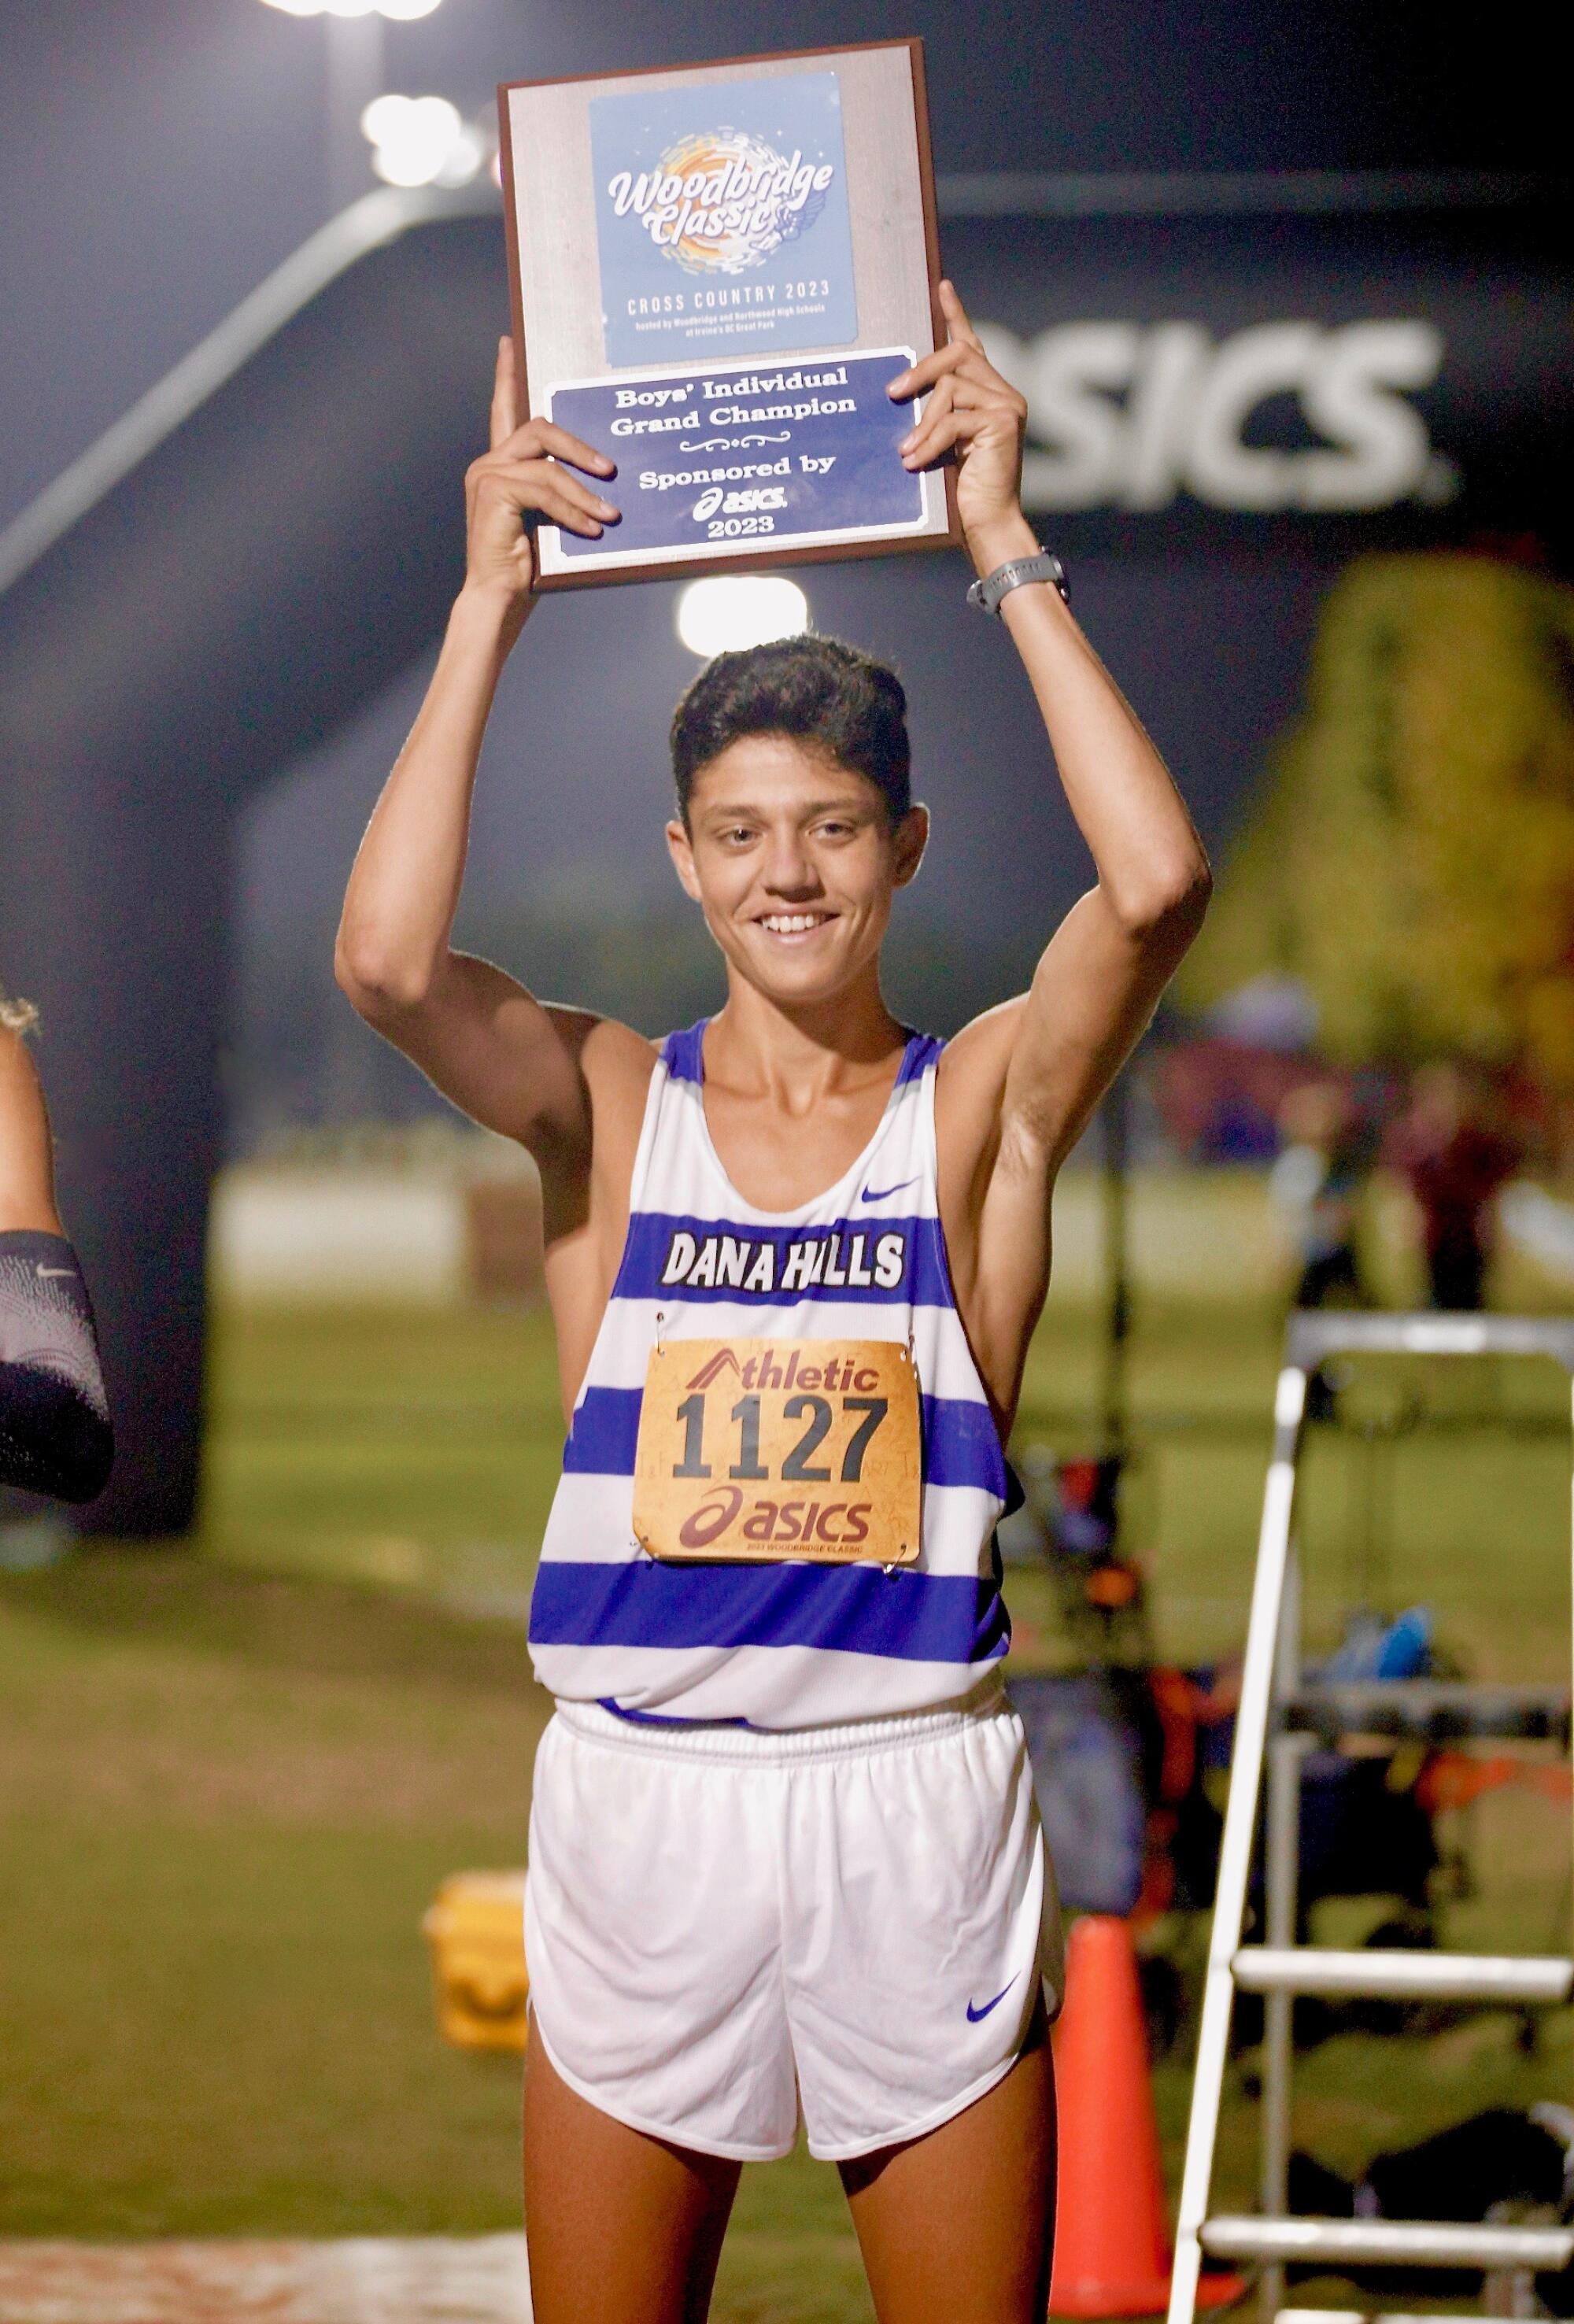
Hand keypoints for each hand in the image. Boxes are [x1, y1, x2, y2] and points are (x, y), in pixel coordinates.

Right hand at [463, 337, 620, 607]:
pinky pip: (545, 491)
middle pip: (540, 428)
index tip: (509, 343)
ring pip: (548, 464)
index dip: (507, 375)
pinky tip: (590, 529)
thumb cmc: (526, 567)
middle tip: (610, 470)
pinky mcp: (493, 491)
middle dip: (579, 447)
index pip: (504, 410)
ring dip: (584, 490)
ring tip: (610, 516)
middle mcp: (489, 462)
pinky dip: (572, 510)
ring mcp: (487, 474)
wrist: (498, 599)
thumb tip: (605, 480)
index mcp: (499, 465)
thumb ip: (562, 491)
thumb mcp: (550, 519)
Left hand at [887, 281, 1029, 560]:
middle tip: (894, 394)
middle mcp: (1003, 393)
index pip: (971, 345)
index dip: (956, 315)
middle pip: (958, 355)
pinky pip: (954, 420)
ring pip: (952, 389)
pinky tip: (914, 461)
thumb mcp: (943, 442)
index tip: (941, 287)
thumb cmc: (963, 488)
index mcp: (989, 393)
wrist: (988, 521)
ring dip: (923, 422)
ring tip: (908, 451)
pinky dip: (929, 441)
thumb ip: (935, 414)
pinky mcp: (1004, 423)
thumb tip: (901, 392)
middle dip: (922, 371)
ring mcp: (1007, 406)